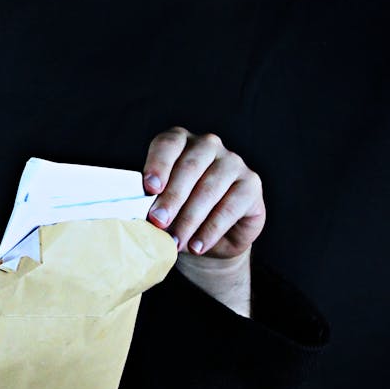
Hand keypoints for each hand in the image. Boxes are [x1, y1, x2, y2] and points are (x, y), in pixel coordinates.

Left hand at [142, 127, 265, 258]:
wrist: (207, 238)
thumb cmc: (176, 214)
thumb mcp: (158, 205)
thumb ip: (149, 201)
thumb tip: (139, 213)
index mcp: (179, 142)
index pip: (168, 144)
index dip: (158, 165)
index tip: (149, 188)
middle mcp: (208, 146)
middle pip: (189, 167)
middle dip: (171, 198)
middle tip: (158, 222)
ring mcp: (233, 162)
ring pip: (209, 189)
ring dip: (189, 219)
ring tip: (175, 241)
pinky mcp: (251, 184)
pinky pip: (230, 207)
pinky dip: (211, 230)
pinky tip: (197, 246)